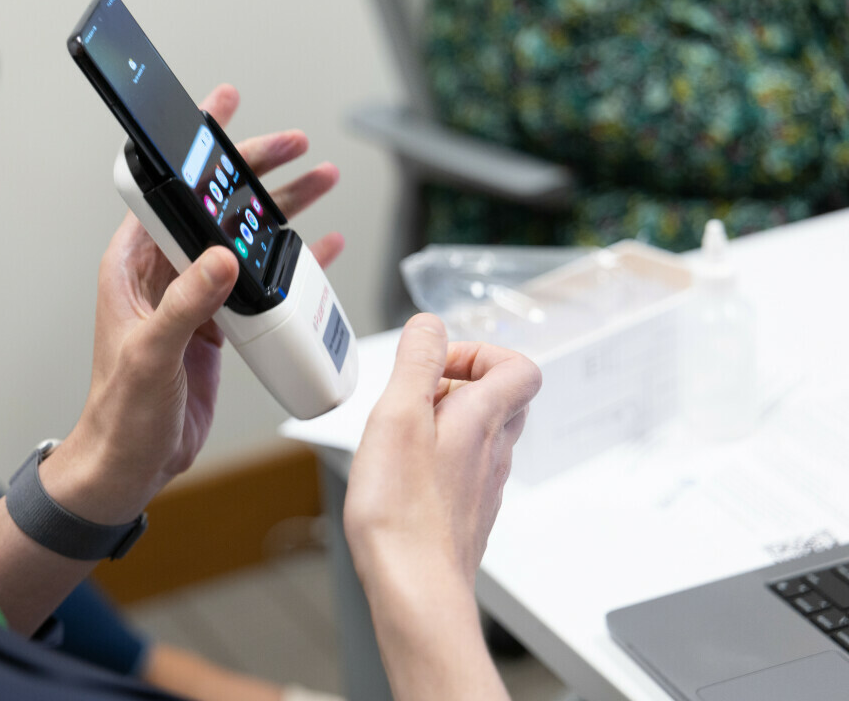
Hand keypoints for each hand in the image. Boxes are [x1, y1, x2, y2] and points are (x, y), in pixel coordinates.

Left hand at [43, 85, 343, 522]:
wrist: (130, 466)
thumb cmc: (119, 414)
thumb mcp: (150, 355)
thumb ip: (184, 306)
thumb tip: (222, 259)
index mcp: (133, 266)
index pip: (165, 189)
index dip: (194, 147)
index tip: (219, 109)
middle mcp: (163, 273)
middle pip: (214, 205)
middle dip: (253, 171)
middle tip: (294, 146)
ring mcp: (193, 296)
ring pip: (241, 237)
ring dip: (279, 211)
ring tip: (320, 182)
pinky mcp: (217, 324)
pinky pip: (258, 281)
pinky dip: (290, 263)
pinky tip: (320, 246)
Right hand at [344, 314, 541, 592]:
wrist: (414, 589)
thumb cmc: (403, 513)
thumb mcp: (398, 415)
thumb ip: (417, 362)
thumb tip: (430, 326)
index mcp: (484, 420)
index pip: (519, 367)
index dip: (480, 351)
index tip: (437, 363)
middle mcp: (493, 452)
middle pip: (503, 398)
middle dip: (460, 383)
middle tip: (420, 392)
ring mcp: (483, 486)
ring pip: (482, 435)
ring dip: (445, 420)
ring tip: (401, 432)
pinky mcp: (465, 513)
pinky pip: (464, 469)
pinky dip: (437, 457)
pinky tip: (402, 474)